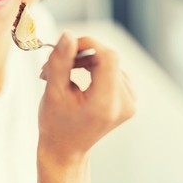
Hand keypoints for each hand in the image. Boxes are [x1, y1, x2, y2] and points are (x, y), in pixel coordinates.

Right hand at [37, 31, 135, 182]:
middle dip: (80, 55)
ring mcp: (129, 103)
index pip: (108, 57)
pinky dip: (94, 70)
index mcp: (105, 104)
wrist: (66, 148)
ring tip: (61, 74)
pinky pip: (113, 72)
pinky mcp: (128, 101)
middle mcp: (123, 104)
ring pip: (109, 63)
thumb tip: (67, 34)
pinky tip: (76, 79)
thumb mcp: (53, 92)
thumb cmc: (55, 124)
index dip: (88, 44)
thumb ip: (60, 62)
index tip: (66, 46)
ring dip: (85, 62)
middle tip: (54, 64)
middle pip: (108, 59)